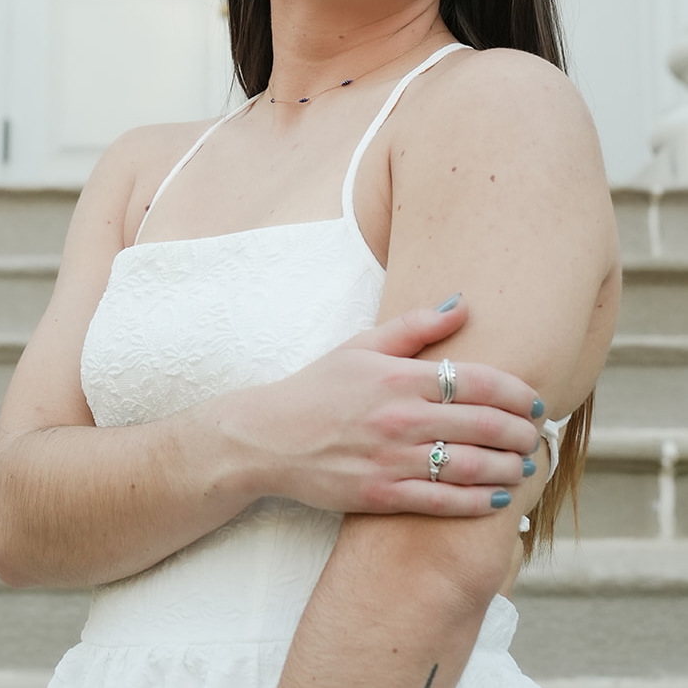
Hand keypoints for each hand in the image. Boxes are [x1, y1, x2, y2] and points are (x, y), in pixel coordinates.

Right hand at [233, 295, 541, 515]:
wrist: (268, 438)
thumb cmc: (319, 387)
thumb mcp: (362, 345)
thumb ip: (415, 325)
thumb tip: (464, 304)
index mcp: (399, 376)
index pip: (477, 381)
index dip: (517, 392)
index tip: (536, 400)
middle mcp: (400, 417)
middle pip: (483, 424)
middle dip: (522, 432)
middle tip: (538, 436)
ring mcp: (391, 459)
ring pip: (470, 466)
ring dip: (508, 467)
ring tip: (525, 465)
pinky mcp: (381, 494)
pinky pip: (442, 501)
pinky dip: (478, 502)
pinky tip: (498, 497)